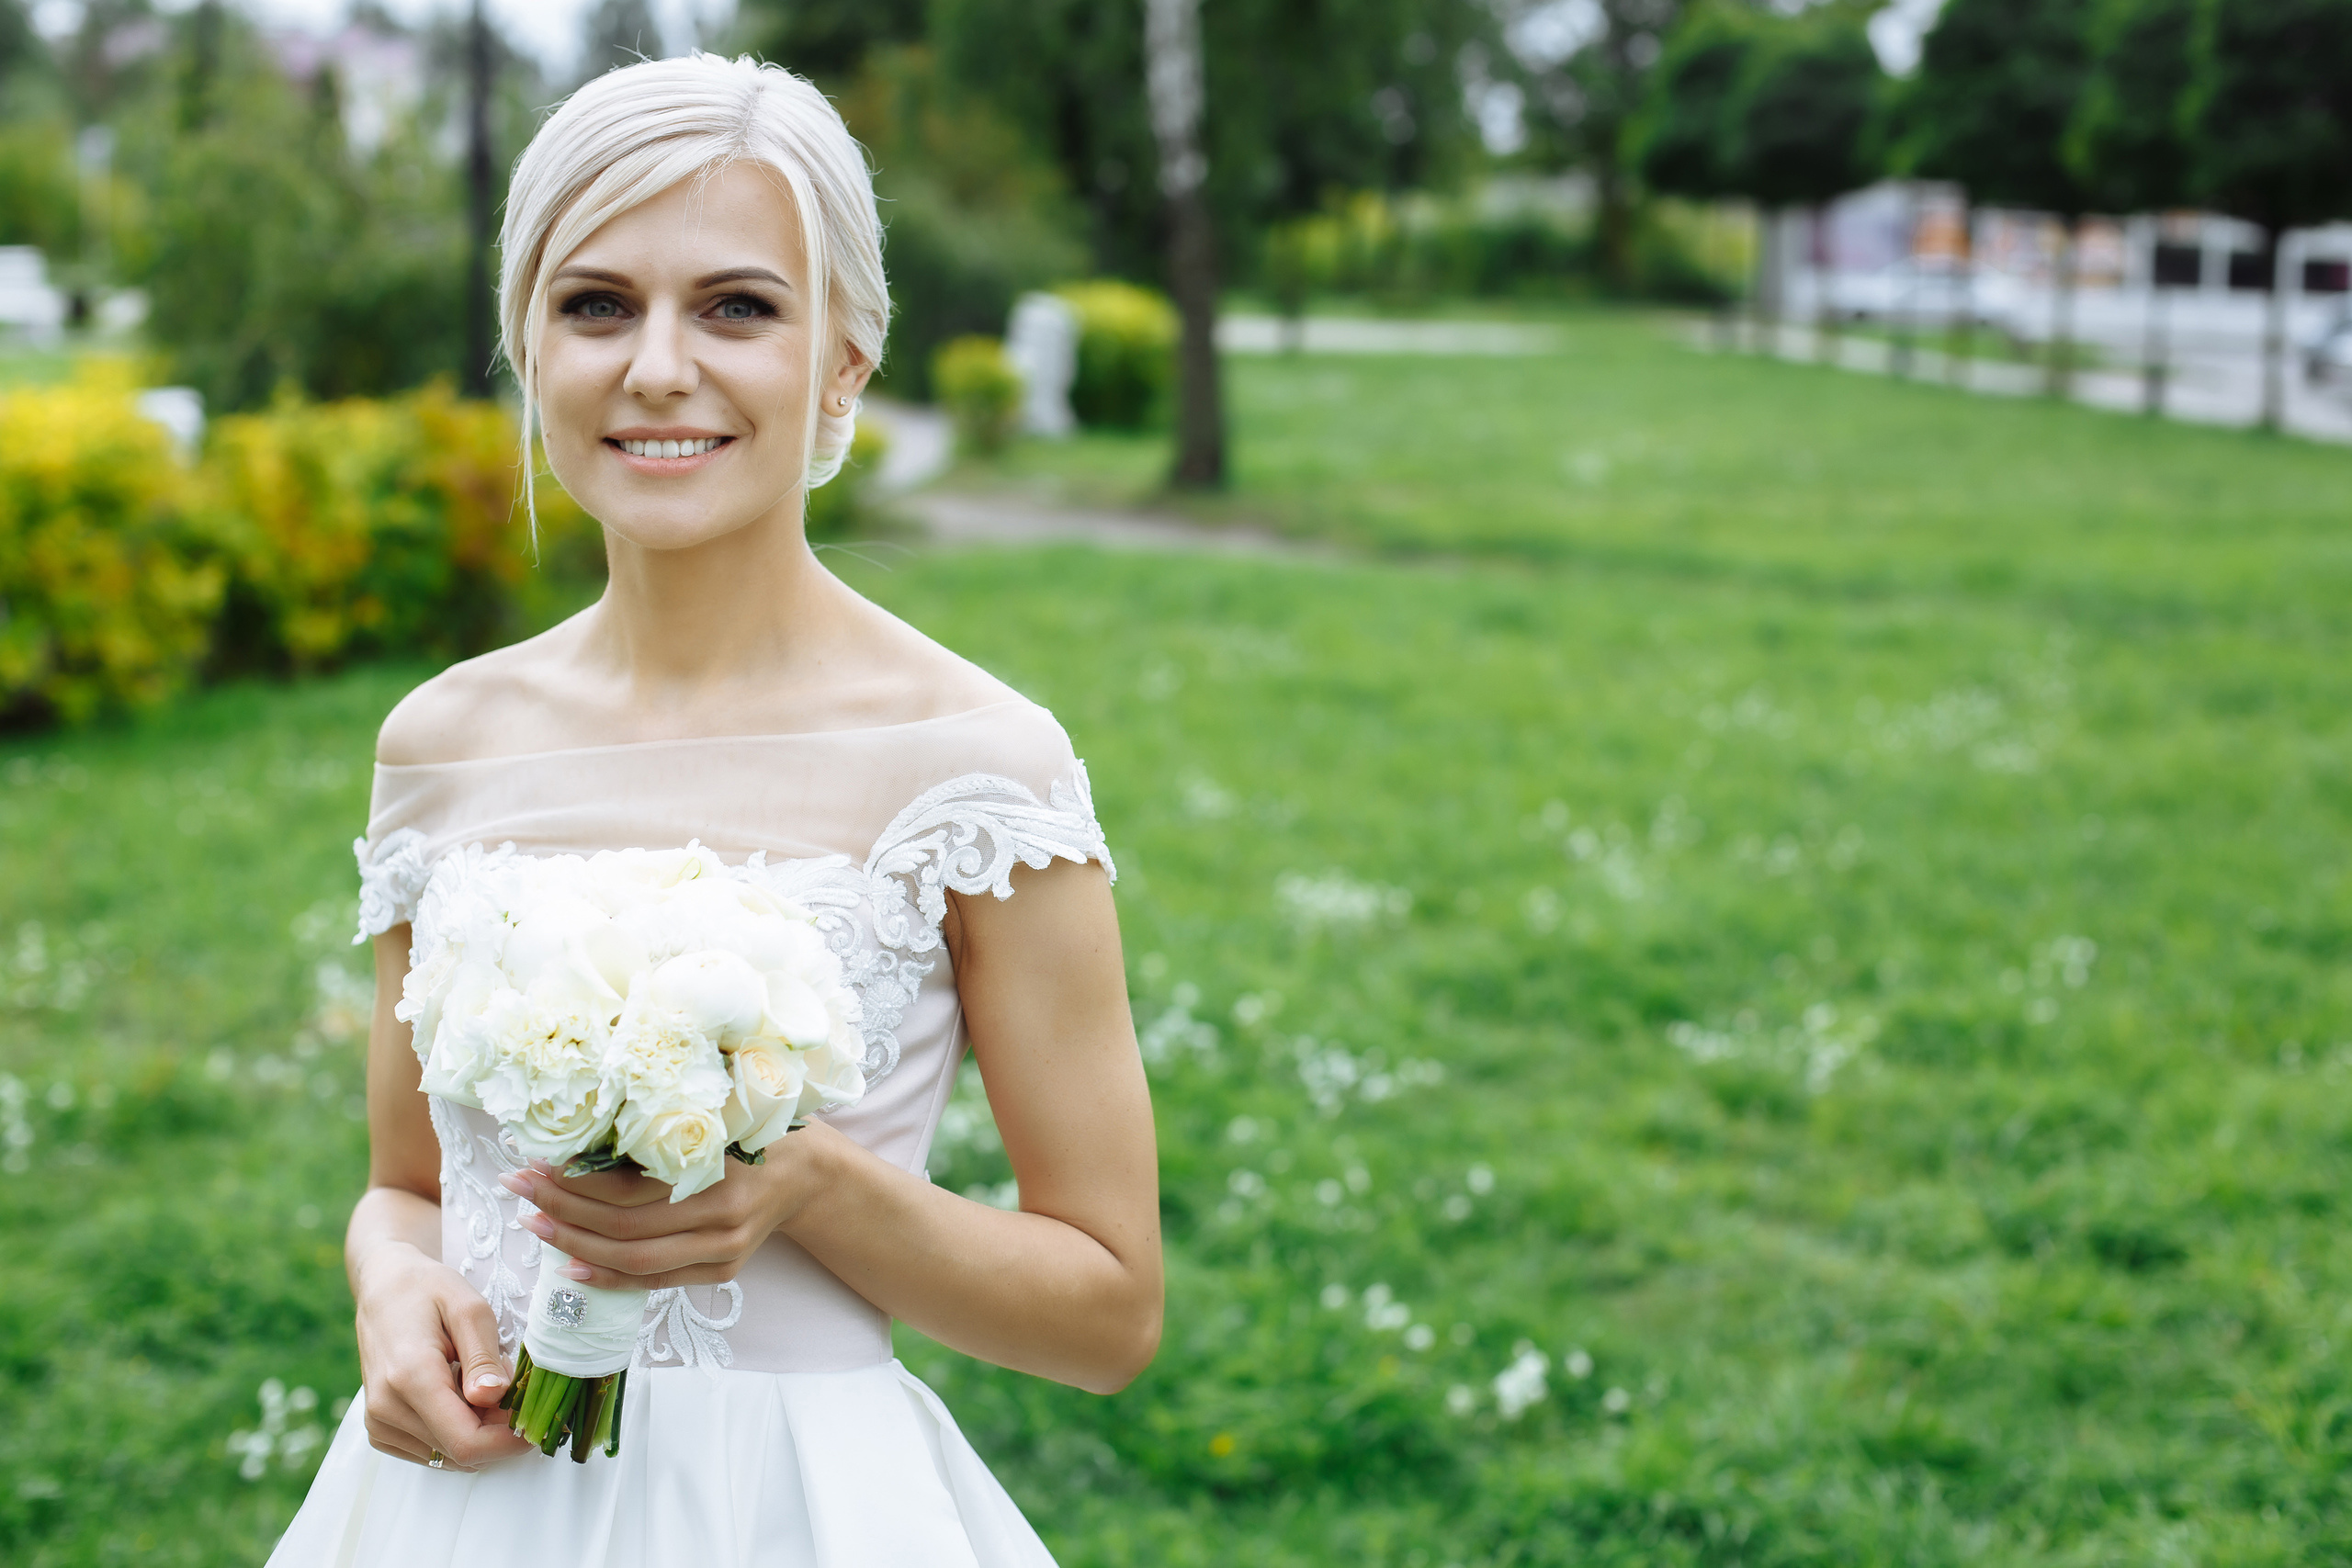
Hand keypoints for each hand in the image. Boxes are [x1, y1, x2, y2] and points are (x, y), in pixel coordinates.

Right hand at [351, 1242, 532, 1470]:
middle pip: (459, 1452)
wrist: (383, 1289)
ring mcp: (378, 1423)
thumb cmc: (429, 1291)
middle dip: (498, 1432)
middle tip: (515, 1393)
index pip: (465, 1441)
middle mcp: (386, 1408)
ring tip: (483, 1386)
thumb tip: (494, 1397)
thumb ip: (482, 1356)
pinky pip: (430, 1451)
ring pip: (447, 1456)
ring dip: (478, 1432)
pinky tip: (460, 1397)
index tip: (537, 1422)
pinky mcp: (379, 1430)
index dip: (508, 1442)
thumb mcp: (469, 1308)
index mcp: (410, 1377)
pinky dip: (455, 1433)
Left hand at [501, 1125, 836, 1290]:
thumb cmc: (753, 1129)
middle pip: (623, 1226)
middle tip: (518, 1191)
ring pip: (634, 1259)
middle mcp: (721, 1216)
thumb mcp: (715, 1111)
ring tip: (534, 1225)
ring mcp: (724, 1249)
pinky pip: (655, 1281)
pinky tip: (572, 1267)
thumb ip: (662, 1120)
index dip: (574, 1182)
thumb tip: (582, 1120)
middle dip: (561, 1210)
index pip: (627, 1188)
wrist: (806, 1172)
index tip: (534, 1164)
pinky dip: (609, 1277)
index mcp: (718, 1169)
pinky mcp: (722, 1270)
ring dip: (575, 1245)